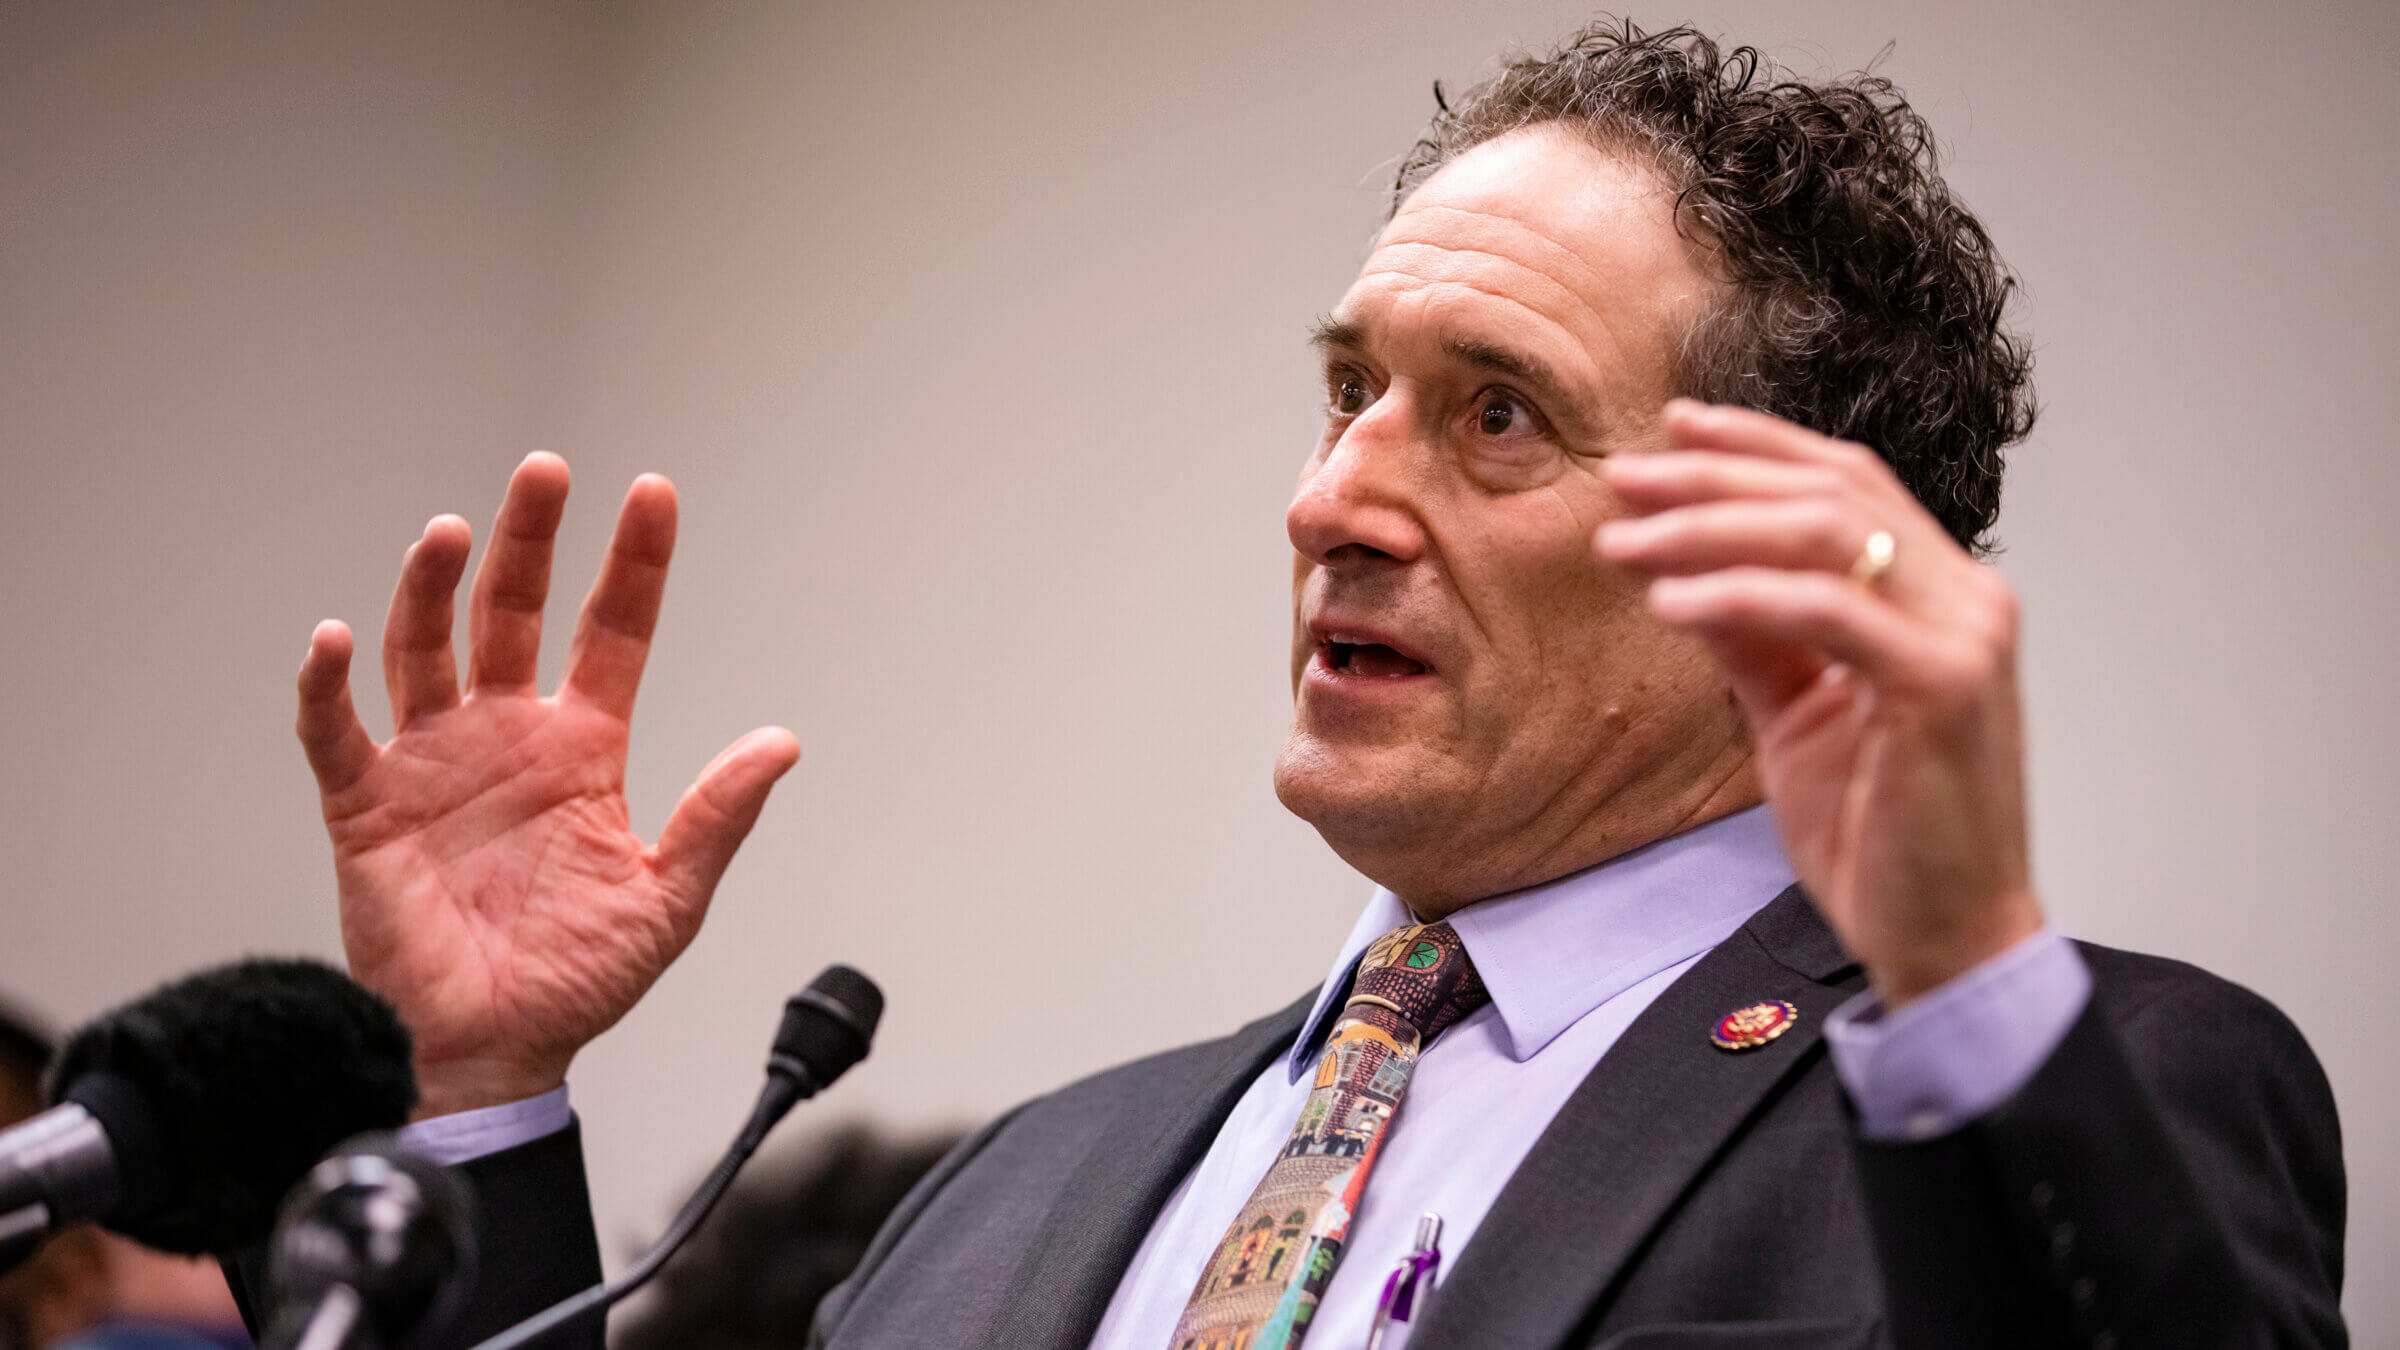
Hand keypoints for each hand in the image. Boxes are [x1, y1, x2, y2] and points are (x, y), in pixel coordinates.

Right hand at [295, 454, 800, 1116]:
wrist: (495, 1051)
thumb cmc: (578, 979)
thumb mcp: (670, 896)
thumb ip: (719, 815)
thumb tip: (782, 742)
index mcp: (582, 749)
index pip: (614, 631)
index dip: (634, 564)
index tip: (654, 493)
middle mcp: (506, 736)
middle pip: (514, 611)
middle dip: (530, 540)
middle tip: (548, 471)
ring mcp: (433, 763)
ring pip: (425, 648)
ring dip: (431, 588)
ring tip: (452, 532)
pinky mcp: (367, 807)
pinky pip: (336, 732)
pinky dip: (328, 686)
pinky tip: (337, 639)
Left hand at [1596, 401, 2041, 1005]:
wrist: (1946, 938)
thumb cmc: (1882, 835)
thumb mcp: (1798, 713)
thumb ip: (1756, 637)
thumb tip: (1682, 571)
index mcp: (1940, 593)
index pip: (1847, 482)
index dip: (1757, 447)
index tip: (1669, 433)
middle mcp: (1967, 596)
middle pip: (1829, 493)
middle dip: (1712, 479)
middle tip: (1620, 481)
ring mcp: (1964, 635)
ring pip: (1825, 536)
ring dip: (1707, 529)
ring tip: (1622, 544)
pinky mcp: (1944, 685)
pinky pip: (1825, 611)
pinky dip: (1738, 596)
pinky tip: (1669, 603)